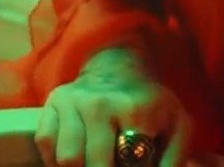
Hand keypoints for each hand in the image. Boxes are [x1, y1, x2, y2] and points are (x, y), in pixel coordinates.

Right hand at [36, 48, 192, 166]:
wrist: (119, 67)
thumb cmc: (150, 105)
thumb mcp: (177, 126)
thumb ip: (174, 161)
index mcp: (135, 109)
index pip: (128, 160)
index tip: (132, 166)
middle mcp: (100, 103)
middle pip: (94, 164)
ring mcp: (73, 101)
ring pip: (67, 158)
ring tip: (94, 163)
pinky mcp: (53, 102)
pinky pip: (46, 143)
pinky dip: (56, 158)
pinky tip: (76, 157)